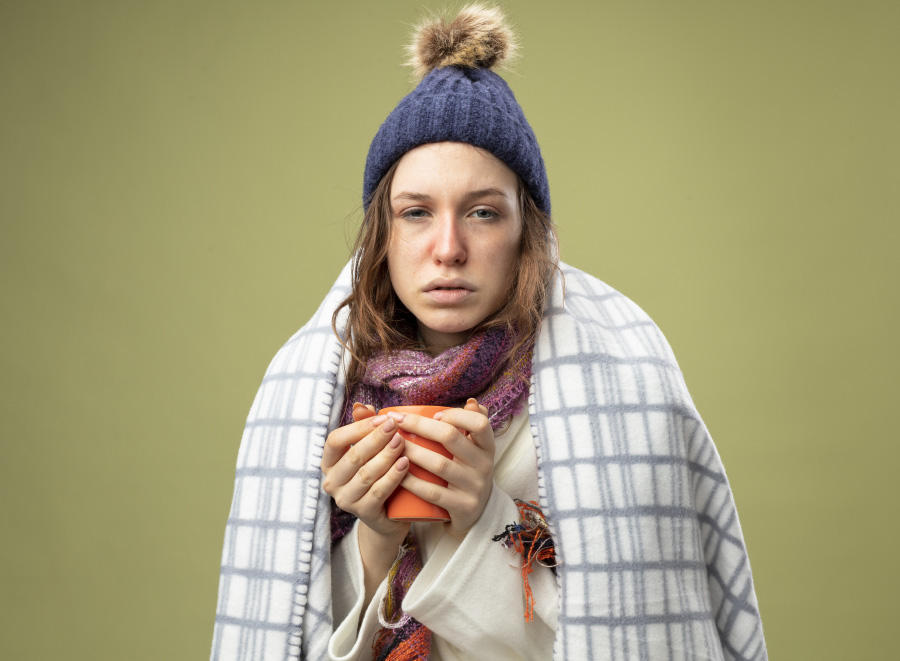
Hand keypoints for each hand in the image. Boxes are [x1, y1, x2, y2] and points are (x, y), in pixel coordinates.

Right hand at [320, 403, 410, 540]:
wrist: (390, 515)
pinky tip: (405, 464)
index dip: (359, 427)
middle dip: (376, 439)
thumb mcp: (371, 451)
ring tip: (402, 442)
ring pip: (366, 474)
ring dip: (386, 456)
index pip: (336, 440)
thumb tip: (363, 405)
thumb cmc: (379, 475)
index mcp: (330, 462)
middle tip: (395, 427)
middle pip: (353, 456)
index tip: (382, 418)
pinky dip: (393, 476)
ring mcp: (345, 499)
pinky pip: (378, 492)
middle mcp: (332, 481)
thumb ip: (366, 428)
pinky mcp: (363, 513)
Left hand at [389, 398, 494, 536]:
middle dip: (420, 426)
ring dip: (412, 451)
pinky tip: (396, 473)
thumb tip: (471, 401)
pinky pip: (432, 493)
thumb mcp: (477, 452)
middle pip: (451, 437)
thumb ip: (473, 425)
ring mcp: (474, 487)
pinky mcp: (462, 507)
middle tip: (397, 421)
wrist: (477, 516)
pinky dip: (412, 482)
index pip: (480, 422)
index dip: (456, 415)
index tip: (434, 415)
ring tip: (393, 444)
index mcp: (487, 447)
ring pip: (439, 464)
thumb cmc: (468, 474)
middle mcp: (484, 465)